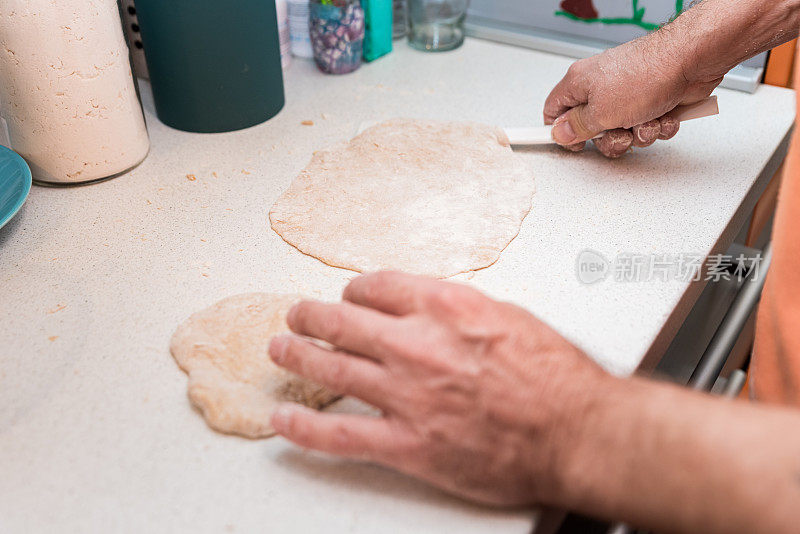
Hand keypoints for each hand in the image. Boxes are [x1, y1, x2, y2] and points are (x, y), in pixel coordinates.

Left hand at [268, 272, 612, 505]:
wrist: (576, 431)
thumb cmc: (556, 377)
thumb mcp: (509, 317)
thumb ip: (460, 311)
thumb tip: (431, 310)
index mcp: (444, 306)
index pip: (377, 286)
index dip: (356, 290)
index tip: (351, 296)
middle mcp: (417, 344)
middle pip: (342, 320)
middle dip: (311, 315)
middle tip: (297, 315)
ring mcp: (407, 395)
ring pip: (331, 369)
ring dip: (297, 355)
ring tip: (281, 349)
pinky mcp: (407, 443)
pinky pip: (340, 435)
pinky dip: (304, 427)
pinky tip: (284, 418)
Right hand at [544, 32, 722, 157]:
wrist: (691, 62)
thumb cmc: (646, 75)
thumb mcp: (601, 112)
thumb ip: (577, 127)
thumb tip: (560, 133)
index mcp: (580, 83)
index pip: (554, 110)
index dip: (560, 131)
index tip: (573, 145)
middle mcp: (602, 87)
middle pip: (592, 128)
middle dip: (610, 139)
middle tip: (620, 133)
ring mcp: (627, 94)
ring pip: (622, 130)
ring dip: (638, 134)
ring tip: (646, 120)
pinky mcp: (651, 100)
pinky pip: (646, 126)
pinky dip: (657, 126)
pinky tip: (663, 114)